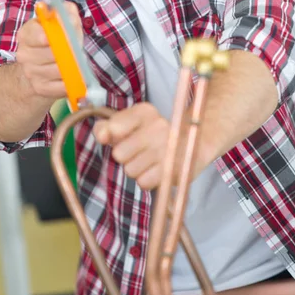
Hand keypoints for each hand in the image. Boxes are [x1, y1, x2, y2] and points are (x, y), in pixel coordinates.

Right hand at [16, 0, 82, 100]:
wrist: (41, 67)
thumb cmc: (55, 41)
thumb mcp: (61, 22)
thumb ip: (67, 12)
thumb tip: (70, 15)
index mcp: (27, 34)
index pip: (38, 35)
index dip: (54, 35)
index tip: (64, 35)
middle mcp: (24, 54)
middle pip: (53, 53)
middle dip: (70, 51)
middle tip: (77, 49)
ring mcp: (31, 72)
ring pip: (60, 70)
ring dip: (73, 66)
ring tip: (76, 61)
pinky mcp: (40, 88)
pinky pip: (61, 86)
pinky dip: (72, 81)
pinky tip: (74, 76)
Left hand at [93, 102, 211, 189]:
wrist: (193, 142)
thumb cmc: (150, 134)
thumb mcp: (128, 123)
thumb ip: (106, 127)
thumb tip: (102, 135)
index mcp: (145, 111)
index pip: (114, 127)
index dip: (112, 136)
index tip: (122, 135)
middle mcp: (158, 125)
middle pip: (119, 154)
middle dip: (125, 156)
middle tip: (138, 151)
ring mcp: (168, 147)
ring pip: (130, 170)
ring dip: (136, 169)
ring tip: (148, 161)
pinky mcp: (174, 168)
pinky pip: (144, 183)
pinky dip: (146, 180)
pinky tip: (155, 170)